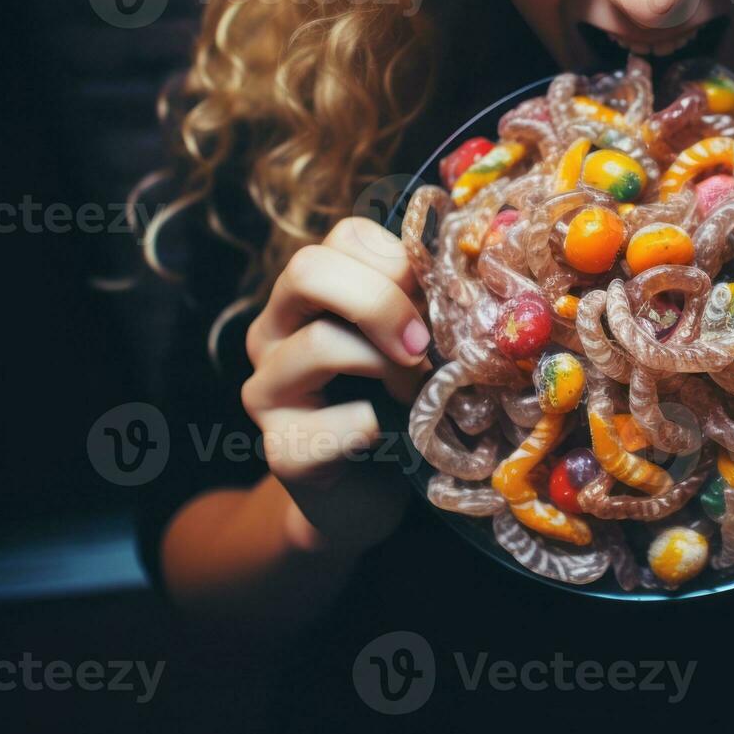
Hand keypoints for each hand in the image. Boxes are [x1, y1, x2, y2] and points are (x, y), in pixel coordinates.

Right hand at [242, 217, 428, 553]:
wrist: (364, 496)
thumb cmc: (394, 405)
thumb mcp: (408, 341)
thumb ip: (419, 302)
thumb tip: (466, 274)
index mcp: (308, 295)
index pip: (344, 236)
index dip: (398, 261)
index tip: (432, 301)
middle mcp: (273, 331)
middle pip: (309, 269)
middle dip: (381, 301)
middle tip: (421, 344)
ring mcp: (267, 390)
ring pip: (321, 343)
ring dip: (390, 370)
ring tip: (414, 396)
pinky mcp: (283, 449)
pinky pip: (342, 420)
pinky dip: (383, 427)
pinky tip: (390, 440)